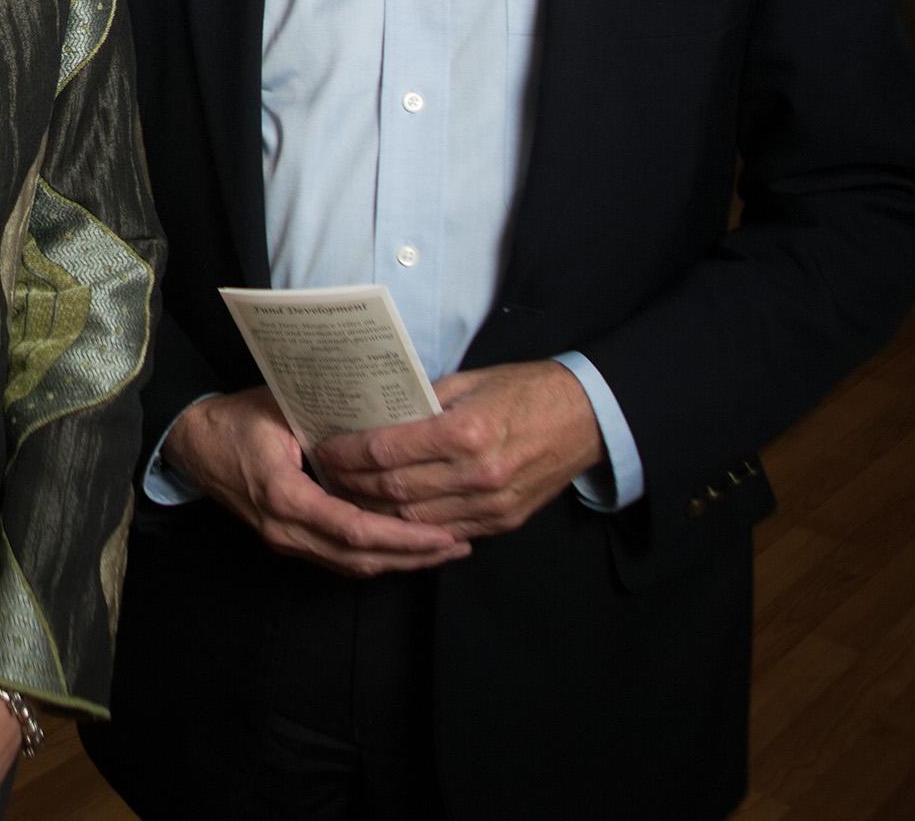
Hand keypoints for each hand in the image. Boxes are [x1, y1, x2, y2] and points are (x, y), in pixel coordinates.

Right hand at [163, 387, 467, 576]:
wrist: (193, 444)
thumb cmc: (237, 419)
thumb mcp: (281, 408)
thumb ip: (330, 421)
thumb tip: (387, 419)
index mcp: (284, 495)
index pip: (353, 528)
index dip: (402, 536)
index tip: (442, 531)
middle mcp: (285, 529)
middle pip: (359, 557)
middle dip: (412, 556)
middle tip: (458, 544)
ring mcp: (285, 540)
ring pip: (351, 565)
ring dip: (399, 561)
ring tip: (443, 549)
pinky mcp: (288, 541)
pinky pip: (338, 559)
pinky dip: (376, 557)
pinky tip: (406, 548)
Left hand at [311, 361, 604, 539]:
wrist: (588, 418)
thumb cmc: (527, 390)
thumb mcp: (471, 382)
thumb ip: (424, 401)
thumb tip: (377, 414)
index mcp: (465, 431)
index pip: (387, 449)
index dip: (349, 453)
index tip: (325, 448)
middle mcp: (477, 473)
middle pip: (395, 489)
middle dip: (352, 484)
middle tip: (326, 475)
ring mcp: (491, 503)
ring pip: (415, 519)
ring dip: (375, 512)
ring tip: (348, 497)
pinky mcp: (503, 521)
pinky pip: (446, 532)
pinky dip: (413, 527)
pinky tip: (390, 516)